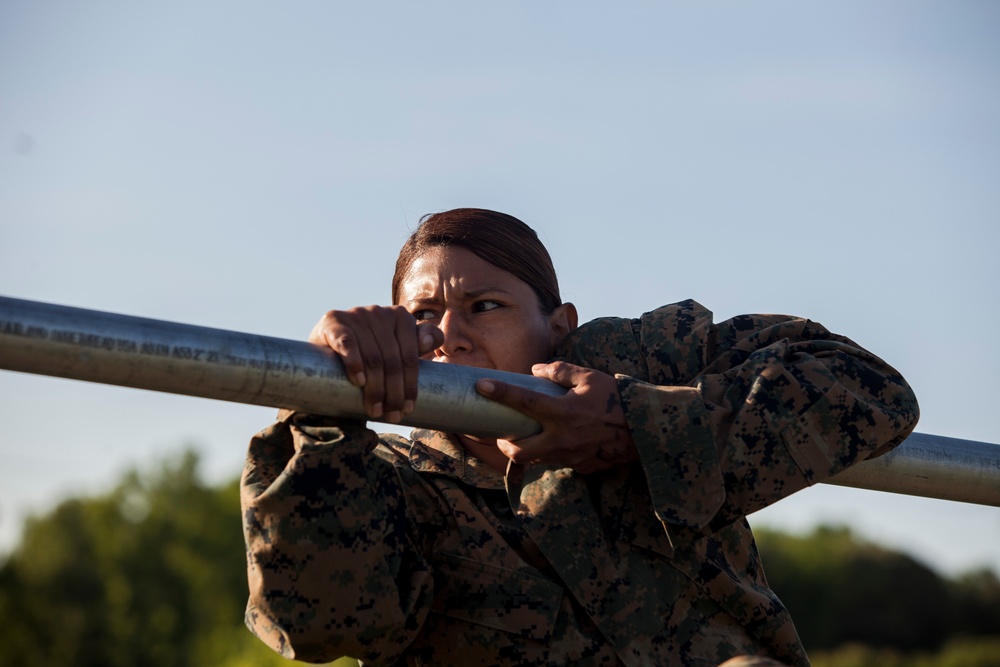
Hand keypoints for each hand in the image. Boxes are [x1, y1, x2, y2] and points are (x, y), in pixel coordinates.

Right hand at [308, 306, 442, 421]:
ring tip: (375, 410)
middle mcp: (379, 311)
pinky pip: (348, 343)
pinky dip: (354, 363)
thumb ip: (418, 343)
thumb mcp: (396, 349)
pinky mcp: (333, 321)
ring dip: (375, 388)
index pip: (410, 355)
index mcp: (400, 316)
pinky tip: (359, 381)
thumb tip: (429, 341)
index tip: (408, 408)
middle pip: (391, 359)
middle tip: (392, 416)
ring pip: (372, 356)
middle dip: (393, 392)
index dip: (410, 384)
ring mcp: (356, 314)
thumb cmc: (370, 353)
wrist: (327, 351)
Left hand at [476, 361, 637, 473]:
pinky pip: (556, 461)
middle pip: (517, 451)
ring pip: (534, 460)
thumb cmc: (618, 400)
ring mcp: (569, 456)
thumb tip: (536, 370)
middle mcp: (561, 438)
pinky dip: (549, 452)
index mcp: (562, 412)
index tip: (481, 385)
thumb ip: (561, 372)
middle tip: (502, 431)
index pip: (523, 402)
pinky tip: (554, 441)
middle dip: (503, 443)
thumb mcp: (591, 378)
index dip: (500, 393)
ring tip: (524, 436)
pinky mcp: (580, 466)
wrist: (645, 431)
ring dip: (524, 449)